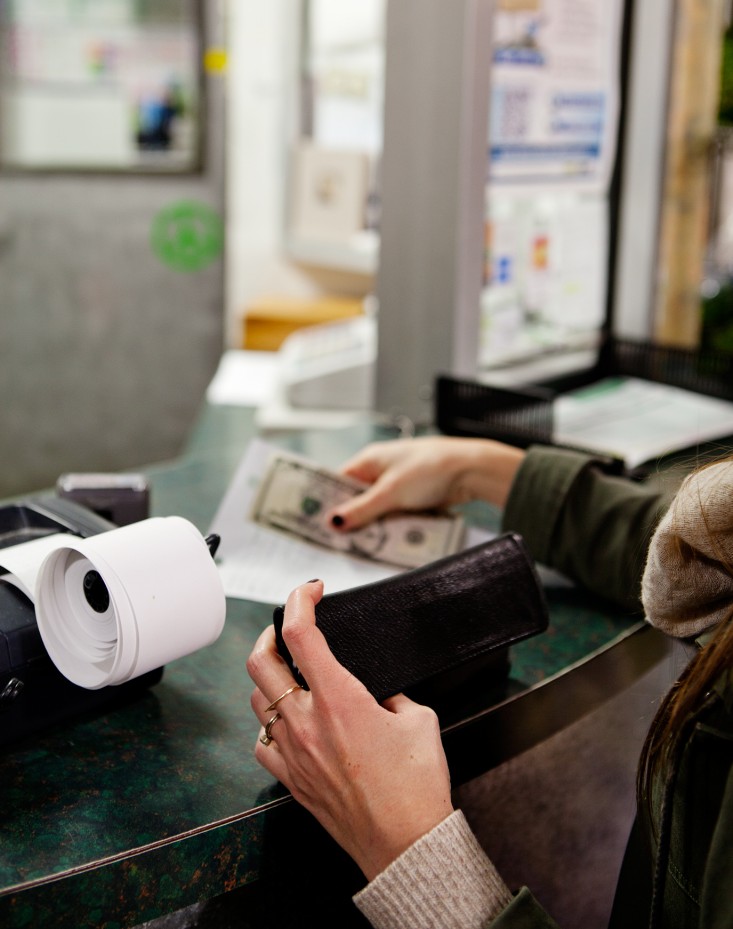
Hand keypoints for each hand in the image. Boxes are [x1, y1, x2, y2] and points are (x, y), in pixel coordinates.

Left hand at [247, 580, 452, 880]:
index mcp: (339, 699)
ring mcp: (294, 752)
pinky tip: (286, 722)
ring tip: (289, 674)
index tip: (310, 591)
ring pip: (258, 700)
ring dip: (270, 678)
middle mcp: (307, 722)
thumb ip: (392, 696)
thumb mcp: (419, 719)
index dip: (301, 600)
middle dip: (270, 633)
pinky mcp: (291, 780)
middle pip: (261, 661)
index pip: (302, 633)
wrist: (405, 844)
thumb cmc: (416, 786)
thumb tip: (378, 695)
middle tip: (288, 628)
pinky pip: (263, 742)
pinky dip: (269, 723)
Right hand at [329, 436, 525, 529]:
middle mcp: (382, 471)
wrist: (472, 470)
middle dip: (353, 519)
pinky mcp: (414, 498)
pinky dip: (392, 527)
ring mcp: (399, 485)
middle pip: (357, 500)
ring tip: (366, 545)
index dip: (328, 502)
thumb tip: (333, 522)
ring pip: (377, 511)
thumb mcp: (390, 492)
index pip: (338, 482)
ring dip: (374, 526)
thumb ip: (361, 509)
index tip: (318, 524)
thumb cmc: (430, 468)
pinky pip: (395, 515)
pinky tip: (389, 540)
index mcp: (370, 461)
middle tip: (342, 542)